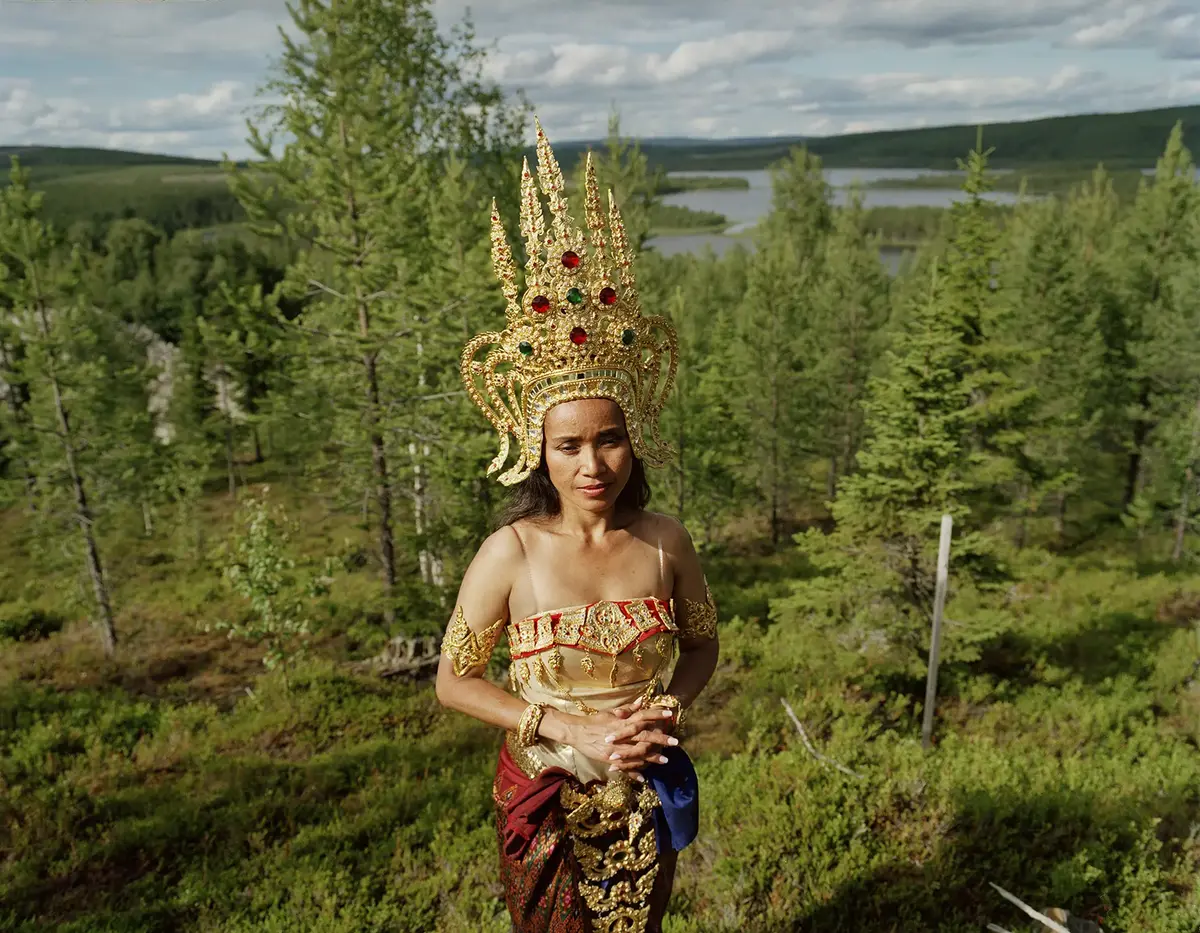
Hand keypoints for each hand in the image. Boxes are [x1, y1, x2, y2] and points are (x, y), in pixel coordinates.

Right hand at [561, 697, 677, 780]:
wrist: (577, 732)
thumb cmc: (595, 721)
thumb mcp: (611, 713)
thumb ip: (627, 709)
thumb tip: (642, 702)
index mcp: (622, 721)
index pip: (643, 716)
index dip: (656, 715)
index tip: (670, 715)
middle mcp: (621, 734)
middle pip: (644, 736)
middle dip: (661, 739)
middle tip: (675, 742)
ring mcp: (616, 748)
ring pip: (638, 753)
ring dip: (652, 757)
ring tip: (666, 760)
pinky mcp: (609, 758)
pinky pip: (624, 766)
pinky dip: (634, 772)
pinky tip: (644, 777)